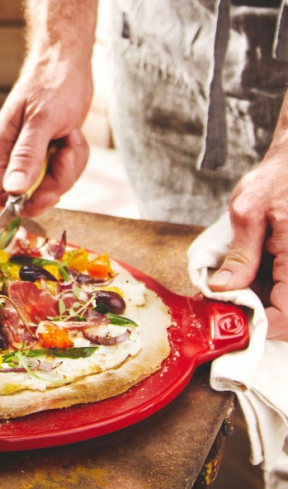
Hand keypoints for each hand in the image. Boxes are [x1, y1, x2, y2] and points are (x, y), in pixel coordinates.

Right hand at [0, 53, 91, 216]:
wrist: (69, 63)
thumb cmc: (51, 84)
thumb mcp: (41, 121)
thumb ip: (26, 156)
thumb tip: (13, 189)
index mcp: (1, 147)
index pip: (1, 192)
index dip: (22, 202)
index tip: (47, 193)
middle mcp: (14, 156)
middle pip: (30, 194)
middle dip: (55, 180)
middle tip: (65, 154)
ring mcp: (33, 156)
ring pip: (52, 184)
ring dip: (69, 165)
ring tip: (69, 136)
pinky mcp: (50, 154)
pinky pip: (64, 172)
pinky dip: (75, 157)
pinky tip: (72, 135)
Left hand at [208, 147, 287, 340]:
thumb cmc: (277, 178)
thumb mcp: (248, 211)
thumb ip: (240, 255)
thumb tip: (222, 289)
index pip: (287, 314)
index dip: (262, 326)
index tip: (233, 319)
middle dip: (260, 315)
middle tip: (228, 304)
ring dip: (266, 301)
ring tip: (236, 287)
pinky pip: (287, 285)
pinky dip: (271, 286)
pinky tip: (251, 275)